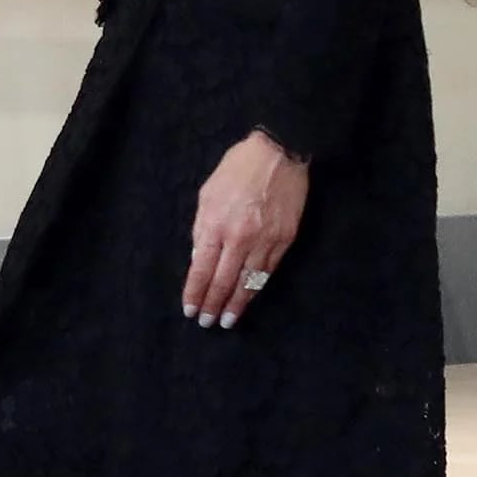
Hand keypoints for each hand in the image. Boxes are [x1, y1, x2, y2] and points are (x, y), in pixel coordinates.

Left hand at [182, 130, 308, 330]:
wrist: (278, 153)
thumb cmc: (237, 169)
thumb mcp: (207, 194)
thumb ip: (202, 228)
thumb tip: (200, 258)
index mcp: (216, 223)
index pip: (202, 268)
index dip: (195, 292)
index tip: (190, 309)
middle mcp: (240, 237)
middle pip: (224, 280)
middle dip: (213, 304)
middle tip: (206, 322)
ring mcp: (266, 240)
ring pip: (249, 281)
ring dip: (237, 304)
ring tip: (228, 320)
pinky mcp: (286, 239)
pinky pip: (268, 270)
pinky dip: (257, 287)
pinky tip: (250, 297)